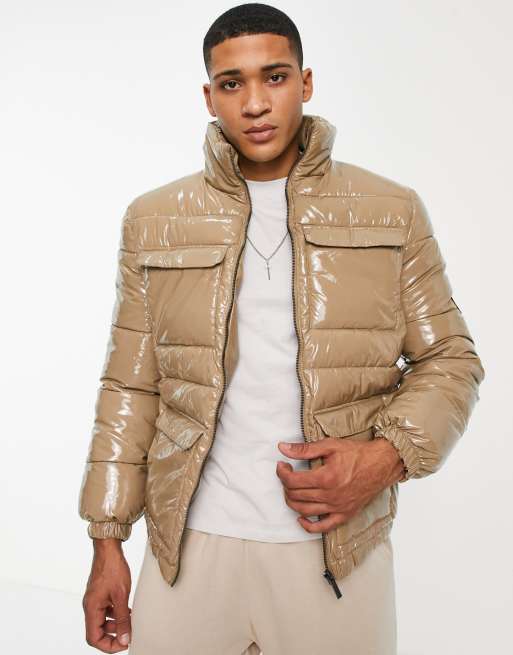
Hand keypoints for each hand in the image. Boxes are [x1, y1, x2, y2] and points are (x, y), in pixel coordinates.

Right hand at [82, 539, 131, 651]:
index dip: (108, 645)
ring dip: (115, 625)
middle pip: (97, 631)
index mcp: (91, 608)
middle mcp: (90, 605)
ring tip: (130, 623)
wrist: (109, 548)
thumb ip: (123, 618)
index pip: (94, 638)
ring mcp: (95, 599)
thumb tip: (125, 638)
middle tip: (128, 635)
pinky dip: (116, 614)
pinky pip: (106, 611)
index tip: (123, 644)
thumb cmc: (113, 568)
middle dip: (113, 636)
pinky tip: (128, 612)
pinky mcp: (100, 594)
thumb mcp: (121, 595)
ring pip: (102, 621)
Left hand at [276, 436, 405, 532]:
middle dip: (285, 484)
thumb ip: (304, 449)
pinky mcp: (345, 515)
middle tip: (287, 474)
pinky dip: (308, 526)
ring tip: (291, 490)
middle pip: (295, 496)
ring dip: (292, 501)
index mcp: (325, 478)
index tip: (282, 465)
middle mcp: (330, 495)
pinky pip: (323, 527)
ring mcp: (337, 508)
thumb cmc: (357, 453)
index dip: (281, 472)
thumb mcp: (330, 445)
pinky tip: (301, 518)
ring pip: (304, 511)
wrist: (381, 464)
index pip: (292, 481)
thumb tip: (283, 448)